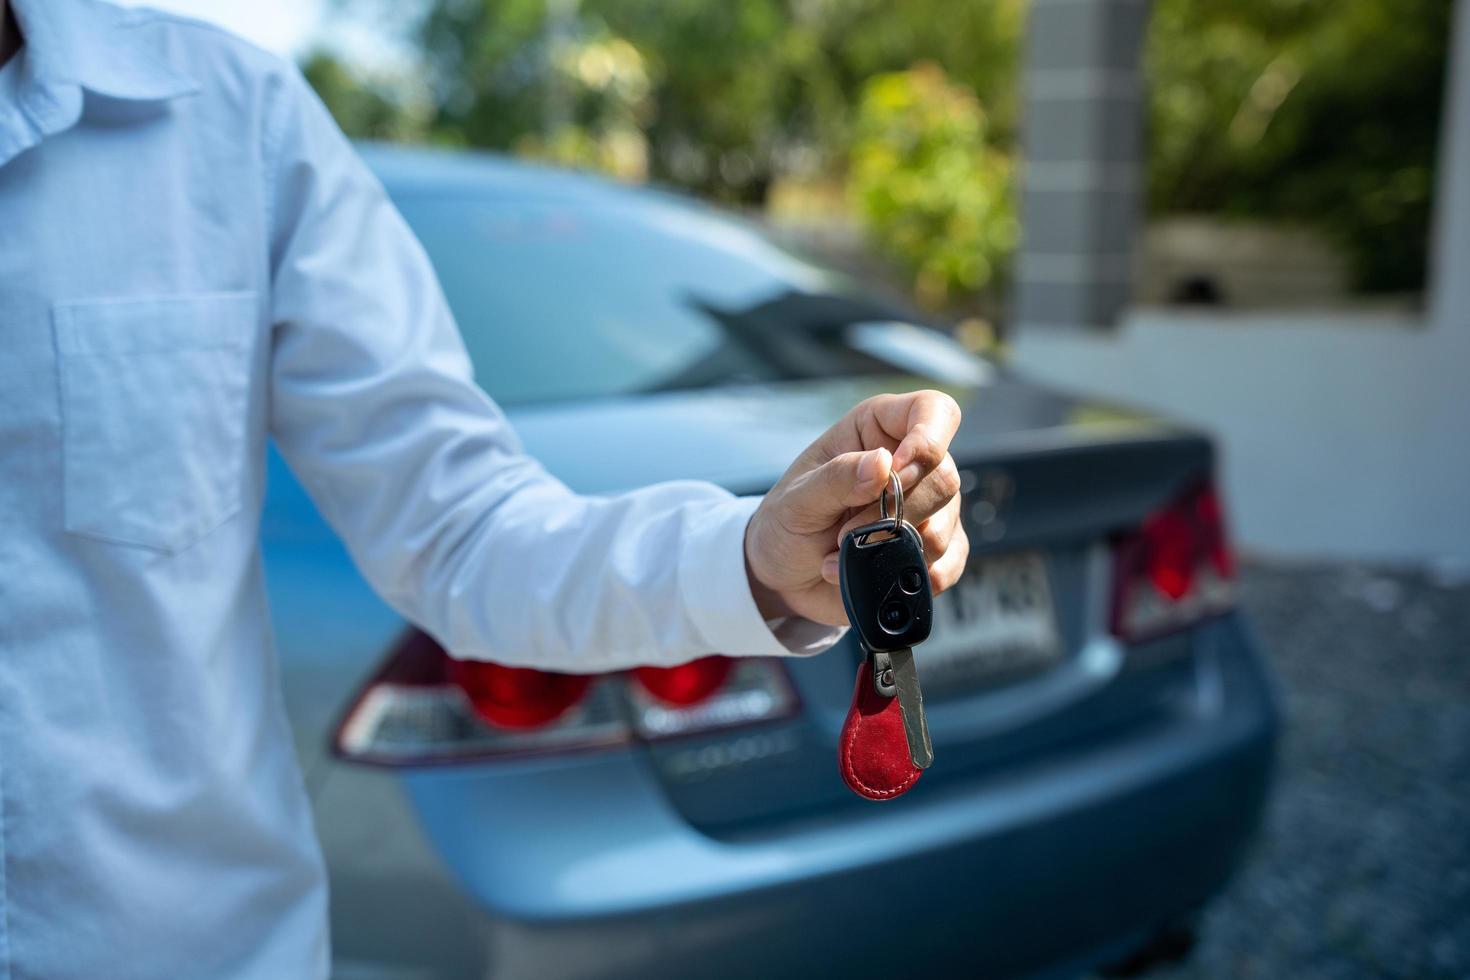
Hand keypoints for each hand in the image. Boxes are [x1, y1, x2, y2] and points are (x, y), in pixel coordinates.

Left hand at [745, 390, 968, 626]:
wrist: (785, 576)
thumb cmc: (787, 523)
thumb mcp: (797, 500)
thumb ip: (837, 479)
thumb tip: (883, 463)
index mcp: (879, 429)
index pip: (933, 411)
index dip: (927, 438)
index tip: (896, 471)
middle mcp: (911, 464)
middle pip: (943, 477)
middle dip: (897, 512)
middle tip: (845, 533)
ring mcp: (927, 509)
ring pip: (945, 524)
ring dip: (893, 548)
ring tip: (844, 556)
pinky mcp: (931, 551)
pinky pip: (947, 563)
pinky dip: (911, 576)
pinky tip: (875, 576)